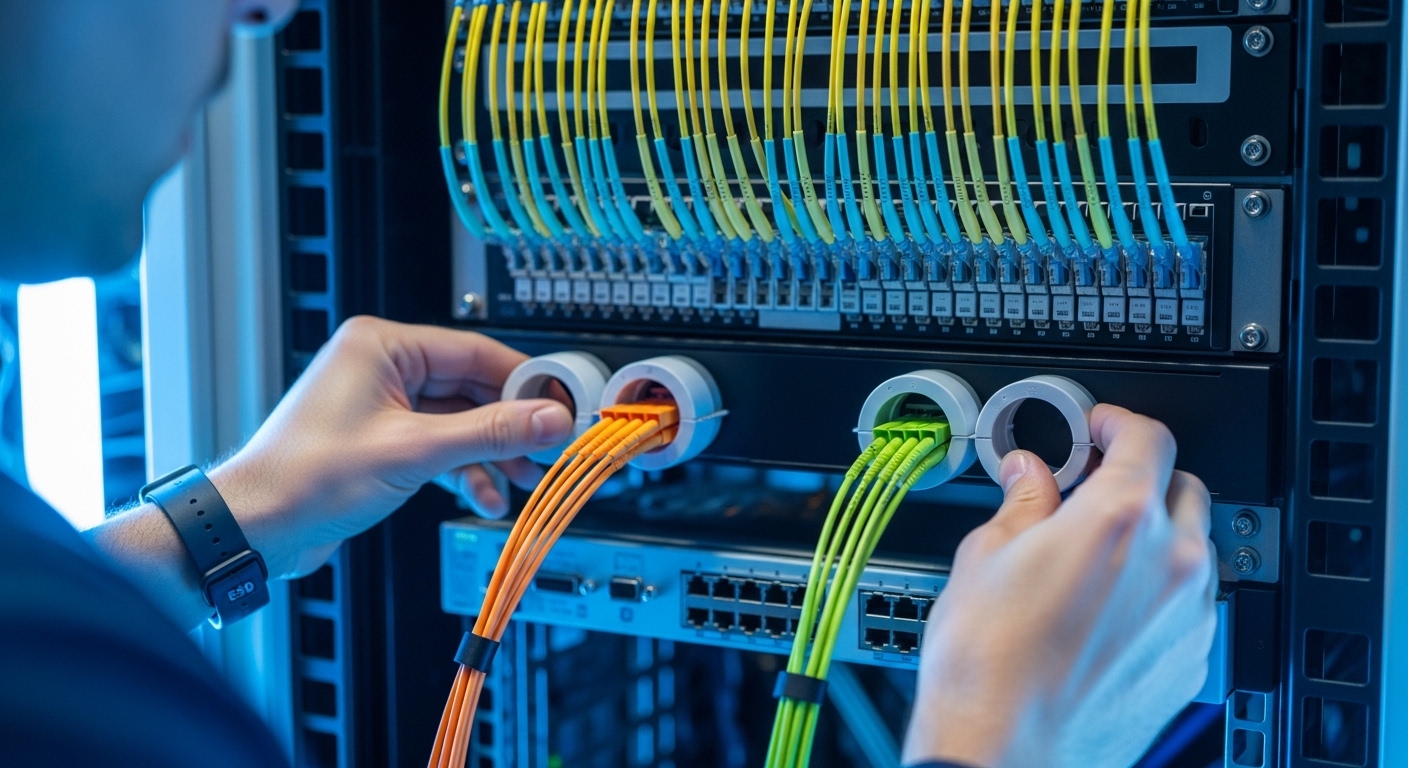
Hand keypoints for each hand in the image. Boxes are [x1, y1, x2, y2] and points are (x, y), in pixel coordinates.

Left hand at [208, 316, 572, 578]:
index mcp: (381, 347)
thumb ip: (490, 433)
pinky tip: (484, 496)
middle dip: (509, 426)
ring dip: (491, 453)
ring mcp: (382, 405)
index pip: (475, 351)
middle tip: (546, 449)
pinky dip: (464, 470)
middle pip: (472, 388)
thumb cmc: (305, 479)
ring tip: (520, 480)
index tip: (558, 406)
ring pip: (459, 421)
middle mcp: (382, 368)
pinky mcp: (382, 440)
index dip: (523, 382)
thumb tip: (546, 418)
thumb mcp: (415, 452)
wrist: (257, 530)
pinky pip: (439, 445)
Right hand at [901, 405, 1216, 767]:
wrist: (1002, 753)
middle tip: (1090, 490)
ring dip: (1154, 535)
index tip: (1099, 426)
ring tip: (1094, 556)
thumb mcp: (984, 557)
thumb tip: (1028, 475)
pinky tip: (1107, 607)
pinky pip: (1189, 602)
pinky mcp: (1191, 661)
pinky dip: (1159, 589)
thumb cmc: (987, 668)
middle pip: (1183, 486)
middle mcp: (1170, 562)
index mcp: (1119, 519)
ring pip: (1192, 547)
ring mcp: (1188, 616)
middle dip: (1140, 478)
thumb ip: (1021, 502)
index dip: (1118, 422)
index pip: (1148, 437)